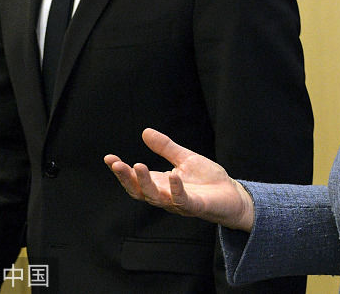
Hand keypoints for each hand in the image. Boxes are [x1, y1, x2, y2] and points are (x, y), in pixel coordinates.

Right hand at [104, 127, 254, 231]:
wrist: (231, 195)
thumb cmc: (207, 180)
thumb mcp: (185, 158)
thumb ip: (165, 148)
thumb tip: (145, 131)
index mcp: (160, 184)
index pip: (135, 179)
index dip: (121, 171)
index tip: (108, 158)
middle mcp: (164, 196)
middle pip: (139, 191)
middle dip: (126, 178)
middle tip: (117, 164)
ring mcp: (178, 203)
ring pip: (156, 197)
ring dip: (145, 183)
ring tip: (138, 165)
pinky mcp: (194, 206)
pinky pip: (182, 200)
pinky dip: (176, 189)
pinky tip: (173, 176)